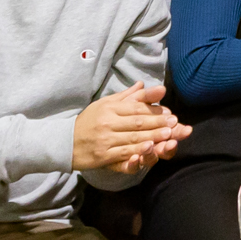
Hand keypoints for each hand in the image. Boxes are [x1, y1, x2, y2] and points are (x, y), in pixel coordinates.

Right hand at [72, 83, 190, 173]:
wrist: (65, 142)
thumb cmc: (88, 121)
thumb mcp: (105, 104)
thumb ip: (126, 97)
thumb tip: (143, 84)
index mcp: (109, 107)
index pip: (136, 108)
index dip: (154, 111)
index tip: (170, 113)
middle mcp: (108, 121)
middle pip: (137, 122)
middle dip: (158, 123)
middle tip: (175, 123)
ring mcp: (105, 139)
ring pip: (133, 137)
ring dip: (152, 136)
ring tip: (169, 135)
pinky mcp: (103, 155)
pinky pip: (123, 152)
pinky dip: (137, 150)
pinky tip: (149, 148)